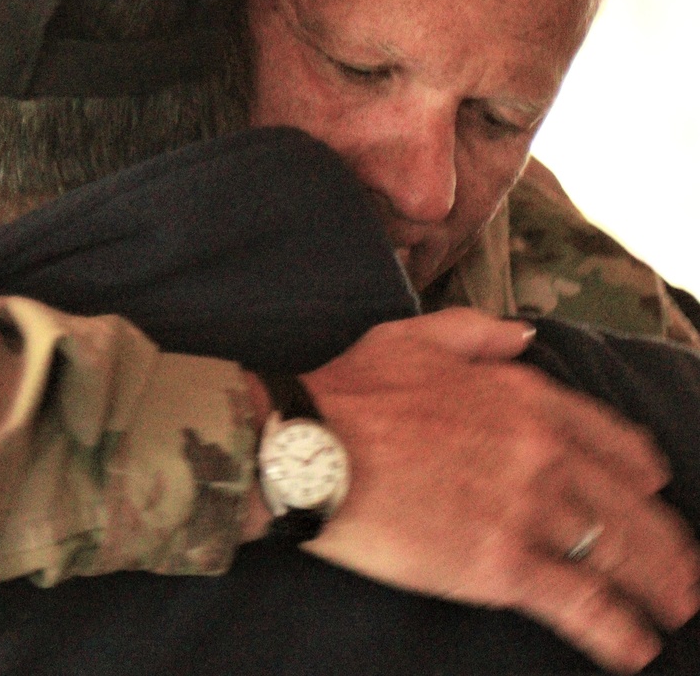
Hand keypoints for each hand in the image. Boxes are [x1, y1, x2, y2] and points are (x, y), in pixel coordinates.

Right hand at [300, 309, 699, 674]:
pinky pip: (579, 602)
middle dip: (664, 542)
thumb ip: (479, 332)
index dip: (639, 468)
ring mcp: (527, 508)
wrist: (314, 444)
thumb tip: (525, 336)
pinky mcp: (502, 564)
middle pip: (626, 503)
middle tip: (685, 572)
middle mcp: (541, 450)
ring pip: (616, 552)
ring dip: (657, 586)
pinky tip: (635, 647)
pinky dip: (616, 628)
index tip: (655, 487)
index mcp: (523, 396)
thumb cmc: (355, 390)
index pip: (608, 437)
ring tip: (677, 610)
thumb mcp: (416, 336)